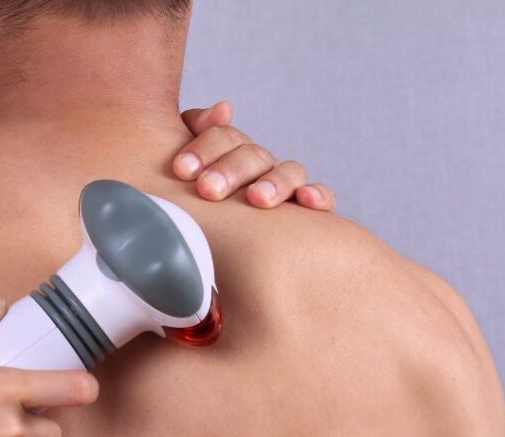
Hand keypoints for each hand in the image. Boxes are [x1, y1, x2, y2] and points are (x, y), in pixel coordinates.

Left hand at [172, 101, 335, 210]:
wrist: (216, 258)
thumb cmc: (192, 209)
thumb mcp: (185, 172)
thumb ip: (193, 130)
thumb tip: (223, 109)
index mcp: (230, 153)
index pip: (224, 138)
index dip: (203, 149)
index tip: (181, 170)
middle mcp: (260, 166)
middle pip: (253, 155)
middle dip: (230, 170)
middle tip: (208, 189)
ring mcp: (286, 186)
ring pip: (289, 172)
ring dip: (273, 182)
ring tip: (256, 198)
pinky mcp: (309, 214)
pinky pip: (322, 198)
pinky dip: (318, 195)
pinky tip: (306, 200)